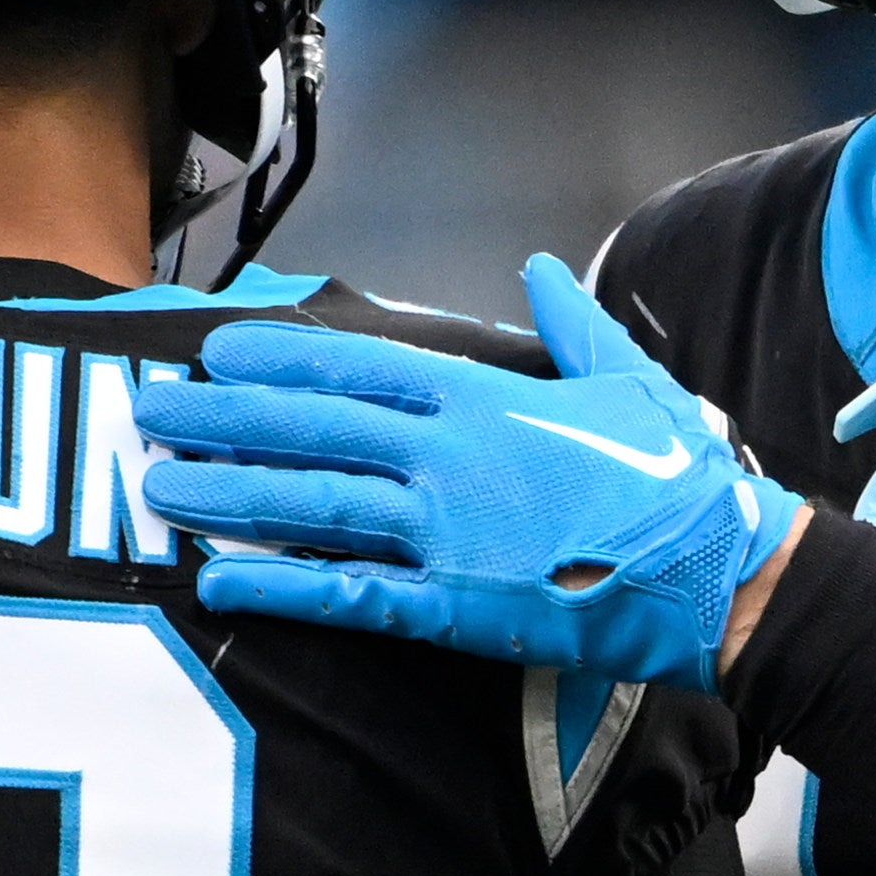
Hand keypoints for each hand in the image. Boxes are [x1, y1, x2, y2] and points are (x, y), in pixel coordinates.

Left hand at [140, 254, 805, 692]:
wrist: (723, 573)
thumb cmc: (682, 477)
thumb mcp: (628, 378)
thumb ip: (571, 322)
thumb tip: (539, 268)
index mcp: (486, 399)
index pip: (360, 366)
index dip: (280, 358)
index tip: (218, 350)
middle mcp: (452, 457)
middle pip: (315, 428)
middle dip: (226, 418)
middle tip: (152, 408)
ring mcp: (448, 532)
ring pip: (315, 503)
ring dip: (229, 492)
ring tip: (160, 485)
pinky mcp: (455, 607)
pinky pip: (348, 594)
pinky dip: (279, 583)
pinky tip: (218, 577)